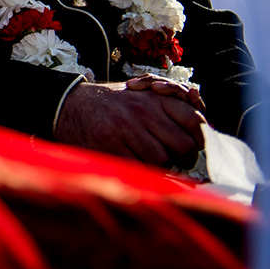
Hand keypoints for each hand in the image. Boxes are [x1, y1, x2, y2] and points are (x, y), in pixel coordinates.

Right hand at [54, 78, 204, 166]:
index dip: (201, 138)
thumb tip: (199, 128)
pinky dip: (143, 172)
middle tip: (179, 161)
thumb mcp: (140, 95)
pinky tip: (137, 166)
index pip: (193, 119)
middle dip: (185, 158)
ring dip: (162, 166)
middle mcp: (143, 111)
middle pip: (183, 144)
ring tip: (151, 161)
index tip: (196, 146)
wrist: (68, 106)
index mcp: (154, 98)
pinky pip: (140, 168)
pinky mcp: (111, 146)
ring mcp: (126, 129)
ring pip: (163, 159)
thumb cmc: (110, 104)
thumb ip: (167, 107)